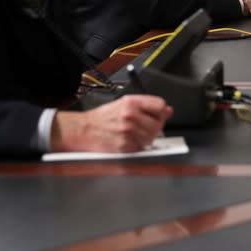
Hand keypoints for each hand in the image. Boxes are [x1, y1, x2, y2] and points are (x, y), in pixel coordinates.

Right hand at [50, 95, 172, 152]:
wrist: (83, 130)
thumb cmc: (102, 117)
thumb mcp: (124, 104)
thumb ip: (147, 106)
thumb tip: (167, 110)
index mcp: (131, 103)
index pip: (160, 105)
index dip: (162, 111)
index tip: (160, 115)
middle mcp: (130, 116)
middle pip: (158, 123)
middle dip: (155, 126)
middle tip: (146, 127)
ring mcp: (127, 132)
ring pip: (151, 137)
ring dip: (147, 138)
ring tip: (136, 134)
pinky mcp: (124, 146)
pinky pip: (141, 147)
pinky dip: (138, 146)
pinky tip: (129, 140)